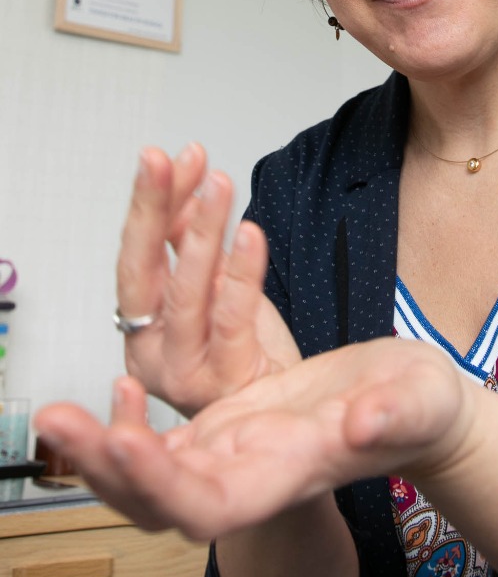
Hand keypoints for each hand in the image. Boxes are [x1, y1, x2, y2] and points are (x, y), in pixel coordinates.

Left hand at [34, 338, 468, 540]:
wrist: (412, 407)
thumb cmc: (419, 407)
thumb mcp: (421, 399)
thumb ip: (398, 414)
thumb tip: (364, 426)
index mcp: (291, 473)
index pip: (212, 506)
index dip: (163, 484)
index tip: (126, 441)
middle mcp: (251, 476)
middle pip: (160, 502)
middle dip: (102, 470)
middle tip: (55, 422)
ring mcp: (234, 456)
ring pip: (150, 476)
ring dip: (98, 451)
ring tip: (56, 416)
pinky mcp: (229, 428)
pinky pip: (166, 443)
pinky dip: (130, 424)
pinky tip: (119, 387)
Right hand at [117, 144, 299, 416]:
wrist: (280, 417)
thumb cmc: (244, 356)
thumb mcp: (214, 289)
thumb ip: (194, 243)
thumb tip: (186, 188)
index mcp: (144, 322)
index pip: (137, 253)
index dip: (149, 203)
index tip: (161, 159)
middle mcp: (153, 346)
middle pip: (143, 269)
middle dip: (153, 207)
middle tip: (164, 161)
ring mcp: (185, 366)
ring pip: (186, 291)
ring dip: (201, 230)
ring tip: (217, 184)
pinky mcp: (224, 376)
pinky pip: (231, 318)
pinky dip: (239, 273)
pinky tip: (248, 234)